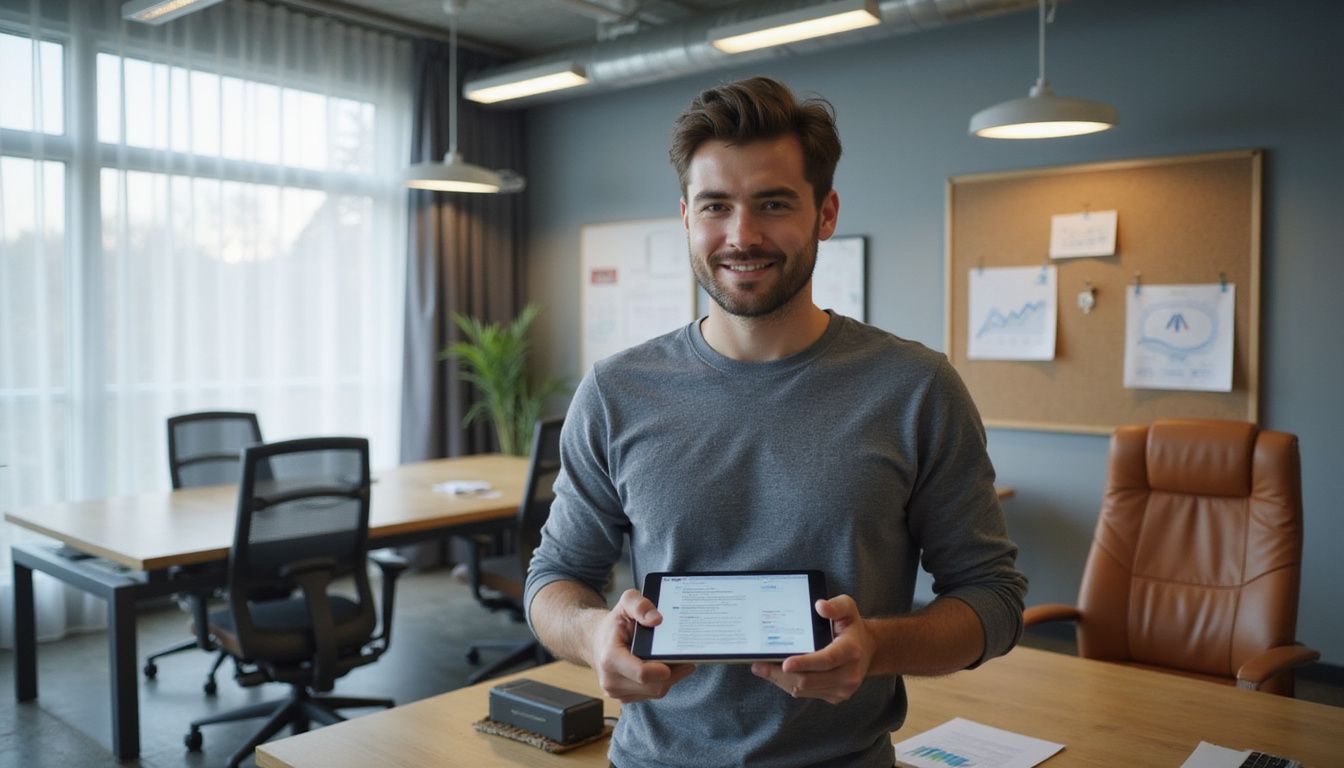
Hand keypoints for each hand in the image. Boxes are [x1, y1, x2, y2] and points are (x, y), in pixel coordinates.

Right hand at [589, 589, 695, 702]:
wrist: (597, 641)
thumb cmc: (614, 623)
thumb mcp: (626, 603)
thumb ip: (640, 605)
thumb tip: (657, 619)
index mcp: (610, 658)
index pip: (642, 673)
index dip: (664, 670)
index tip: (681, 660)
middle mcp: (610, 679)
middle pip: (654, 686)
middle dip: (673, 673)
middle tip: (687, 658)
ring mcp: (616, 692)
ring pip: (655, 692)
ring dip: (670, 679)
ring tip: (678, 661)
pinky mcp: (624, 697)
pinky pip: (651, 694)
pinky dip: (661, 682)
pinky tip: (665, 668)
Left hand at [751, 595, 874, 704]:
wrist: (867, 649)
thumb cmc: (851, 626)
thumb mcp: (848, 607)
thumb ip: (836, 605)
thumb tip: (819, 605)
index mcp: (851, 650)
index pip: (826, 660)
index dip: (805, 663)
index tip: (785, 663)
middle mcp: (849, 674)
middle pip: (809, 679)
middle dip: (781, 674)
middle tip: (758, 664)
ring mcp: (843, 689)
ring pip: (804, 689)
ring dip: (781, 680)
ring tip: (761, 668)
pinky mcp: (835, 696)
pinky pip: (806, 693)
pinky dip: (789, 684)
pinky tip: (777, 673)